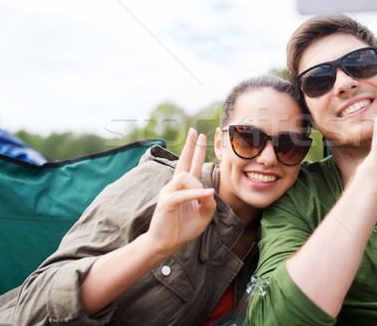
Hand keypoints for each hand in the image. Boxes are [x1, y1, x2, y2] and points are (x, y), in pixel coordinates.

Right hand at [146, 128, 215, 257]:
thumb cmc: (181, 230)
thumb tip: (211, 191)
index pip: (191, 165)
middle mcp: (176, 186)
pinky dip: (198, 193)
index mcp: (184, 187)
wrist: (165, 244)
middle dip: (190, 146)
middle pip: (184, 161)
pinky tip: (208, 193)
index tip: (200, 136)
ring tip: (206, 195)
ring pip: (186, 177)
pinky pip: (185, 193)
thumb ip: (208, 204)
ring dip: (198, 184)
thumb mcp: (202, 217)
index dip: (196, 151)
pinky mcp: (167, 201)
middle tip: (195, 131)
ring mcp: (169, 191)